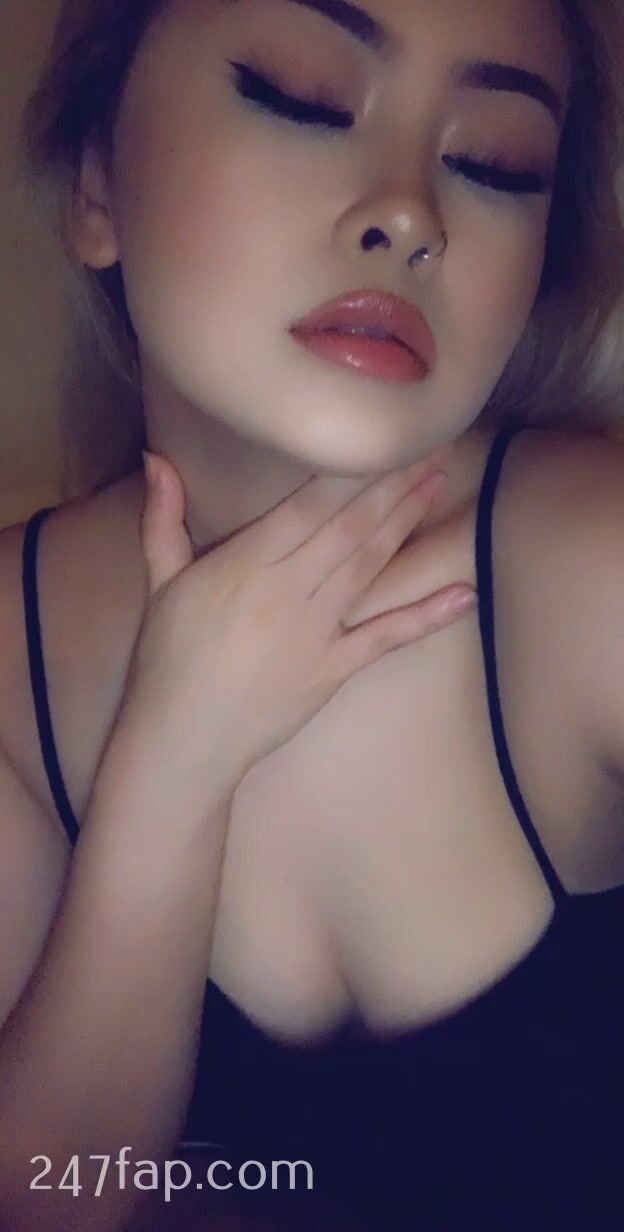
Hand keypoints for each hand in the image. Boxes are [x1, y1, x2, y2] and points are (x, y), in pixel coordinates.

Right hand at [122, 450, 476, 788]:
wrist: (183, 739)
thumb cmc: (168, 660)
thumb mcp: (160, 582)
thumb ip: (163, 517)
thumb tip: (157, 459)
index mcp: (246, 565)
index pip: (308, 507)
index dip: (351, 471)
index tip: (381, 438)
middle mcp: (288, 592)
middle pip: (349, 527)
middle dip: (393, 484)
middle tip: (431, 446)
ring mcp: (316, 633)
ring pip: (369, 566)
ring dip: (406, 523)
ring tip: (438, 484)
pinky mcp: (333, 670)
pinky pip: (385, 637)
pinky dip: (426, 616)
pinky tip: (464, 594)